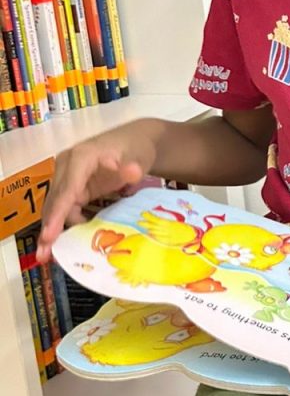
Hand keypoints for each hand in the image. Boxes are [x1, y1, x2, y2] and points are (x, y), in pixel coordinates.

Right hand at [37, 123, 154, 261]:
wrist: (135, 141)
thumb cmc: (135, 148)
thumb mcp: (138, 156)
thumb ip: (133, 166)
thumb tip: (132, 172)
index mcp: (81, 157)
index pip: (66, 190)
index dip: (57, 215)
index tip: (48, 236)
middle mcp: (67, 165)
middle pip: (55, 201)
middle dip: (49, 228)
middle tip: (44, 255)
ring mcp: (67, 175)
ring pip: (56, 206)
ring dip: (52, 229)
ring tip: (48, 255)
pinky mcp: (72, 185)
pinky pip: (64, 207)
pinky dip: (64, 223)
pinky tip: (66, 240)